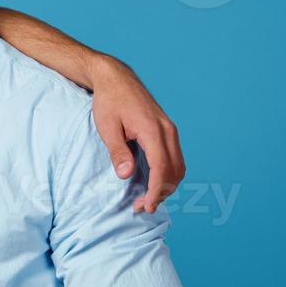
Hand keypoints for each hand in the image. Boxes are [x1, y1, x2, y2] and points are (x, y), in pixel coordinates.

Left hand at [90, 58, 184, 213]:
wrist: (117, 79)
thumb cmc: (109, 101)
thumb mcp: (107, 127)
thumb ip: (118, 151)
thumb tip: (125, 175)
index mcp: (153, 130)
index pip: (161, 167)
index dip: (155, 190)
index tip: (146, 206)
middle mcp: (167, 130)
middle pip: (174, 170)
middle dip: (161, 192)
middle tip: (142, 207)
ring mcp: (169, 130)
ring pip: (178, 166)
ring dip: (166, 185)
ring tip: (146, 199)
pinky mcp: (166, 131)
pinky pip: (174, 157)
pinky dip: (167, 174)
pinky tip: (152, 182)